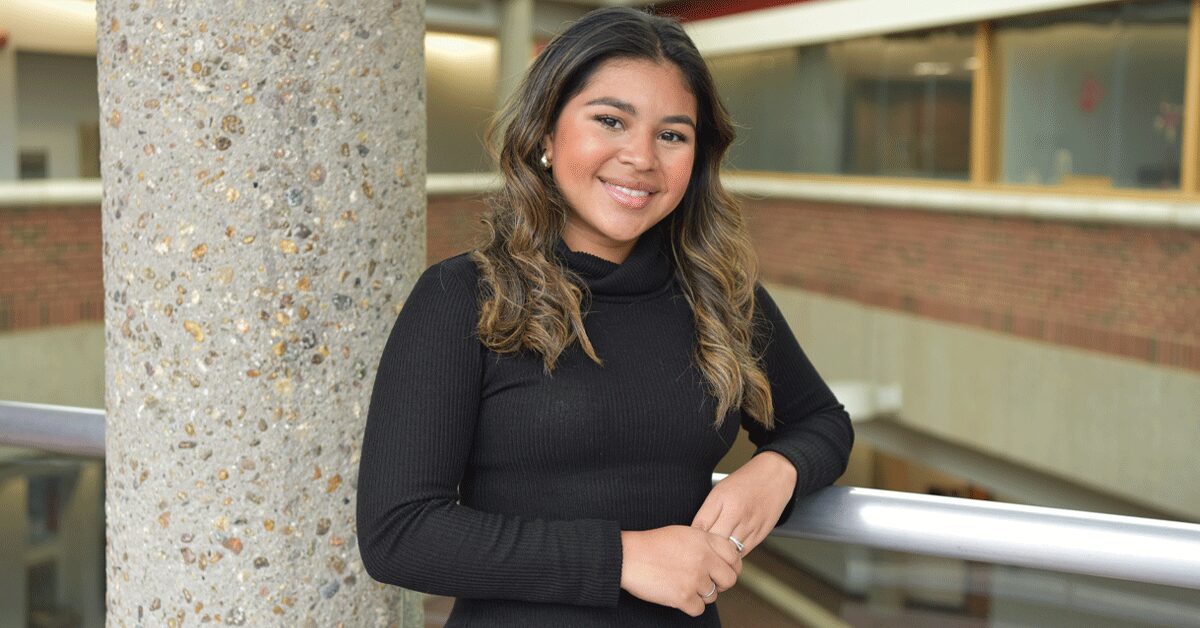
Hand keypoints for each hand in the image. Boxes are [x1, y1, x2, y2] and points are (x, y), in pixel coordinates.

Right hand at [619, 525, 742, 616]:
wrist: (628, 556)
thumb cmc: (651, 544)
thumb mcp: (683, 533)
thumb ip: (704, 543)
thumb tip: (719, 558)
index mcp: (705, 540)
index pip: (734, 556)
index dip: (731, 566)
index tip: (723, 571)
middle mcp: (704, 559)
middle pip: (729, 579)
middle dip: (720, 584)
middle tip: (707, 583)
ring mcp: (695, 579)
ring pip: (713, 596)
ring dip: (701, 594)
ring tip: (684, 585)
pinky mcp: (683, 597)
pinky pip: (699, 609)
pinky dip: (689, 606)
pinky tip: (678, 595)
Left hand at [691, 451, 797, 557]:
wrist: (775, 476)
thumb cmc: (745, 482)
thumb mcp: (719, 491)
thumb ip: (706, 513)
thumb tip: (694, 533)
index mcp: (721, 499)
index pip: (699, 527)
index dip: (691, 538)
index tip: (688, 542)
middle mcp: (736, 513)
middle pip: (713, 543)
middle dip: (704, 550)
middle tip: (698, 554)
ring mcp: (749, 526)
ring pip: (728, 552)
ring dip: (719, 556)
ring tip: (712, 557)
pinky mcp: (760, 535)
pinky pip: (742, 553)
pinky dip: (733, 556)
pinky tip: (727, 554)